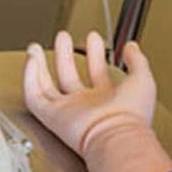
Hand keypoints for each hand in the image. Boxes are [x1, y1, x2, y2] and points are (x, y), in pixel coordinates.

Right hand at [23, 30, 156, 155]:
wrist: (116, 135)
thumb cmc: (131, 113)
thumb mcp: (141, 77)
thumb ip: (137, 60)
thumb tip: (132, 46)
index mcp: (109, 97)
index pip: (98, 71)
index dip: (95, 53)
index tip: (93, 37)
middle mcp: (87, 104)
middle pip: (69, 76)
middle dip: (65, 55)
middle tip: (62, 37)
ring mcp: (68, 110)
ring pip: (47, 87)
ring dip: (39, 66)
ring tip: (35, 47)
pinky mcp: (52, 116)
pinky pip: (34, 96)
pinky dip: (29, 78)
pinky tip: (31, 60)